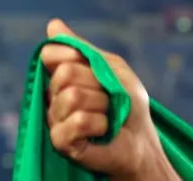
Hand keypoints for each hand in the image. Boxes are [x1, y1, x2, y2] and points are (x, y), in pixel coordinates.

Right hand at [41, 19, 160, 179]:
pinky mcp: (60, 141)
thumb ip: (85, 50)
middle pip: (65, 74)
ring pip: (72, 97)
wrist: (142, 143)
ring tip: (107, 118)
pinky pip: (77, 121)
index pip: (50, 54)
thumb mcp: (114, 70)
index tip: (96, 70)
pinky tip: (102, 132)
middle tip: (108, 101)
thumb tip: (53, 25)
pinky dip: (98, 124)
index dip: (73, 57)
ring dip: (101, 106)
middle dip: (97, 86)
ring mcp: (54, 119)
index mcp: (62, 78)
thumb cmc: (129, 108)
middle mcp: (53, 96)